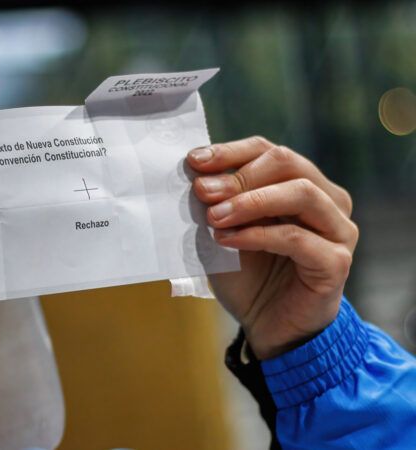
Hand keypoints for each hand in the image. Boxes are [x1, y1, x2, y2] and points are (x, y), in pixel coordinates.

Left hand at [187, 137, 358, 359]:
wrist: (268, 326)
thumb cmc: (247, 275)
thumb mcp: (223, 232)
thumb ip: (215, 204)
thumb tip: (195, 175)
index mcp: (300, 184)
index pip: (268, 151)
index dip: (231, 152)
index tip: (194, 161)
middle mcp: (326, 200)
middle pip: (287, 163)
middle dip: (239, 175)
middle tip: (202, 191)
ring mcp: (337, 230)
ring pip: (300, 193)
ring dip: (250, 201)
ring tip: (214, 217)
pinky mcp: (336, 262)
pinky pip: (298, 238)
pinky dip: (258, 235)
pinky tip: (227, 240)